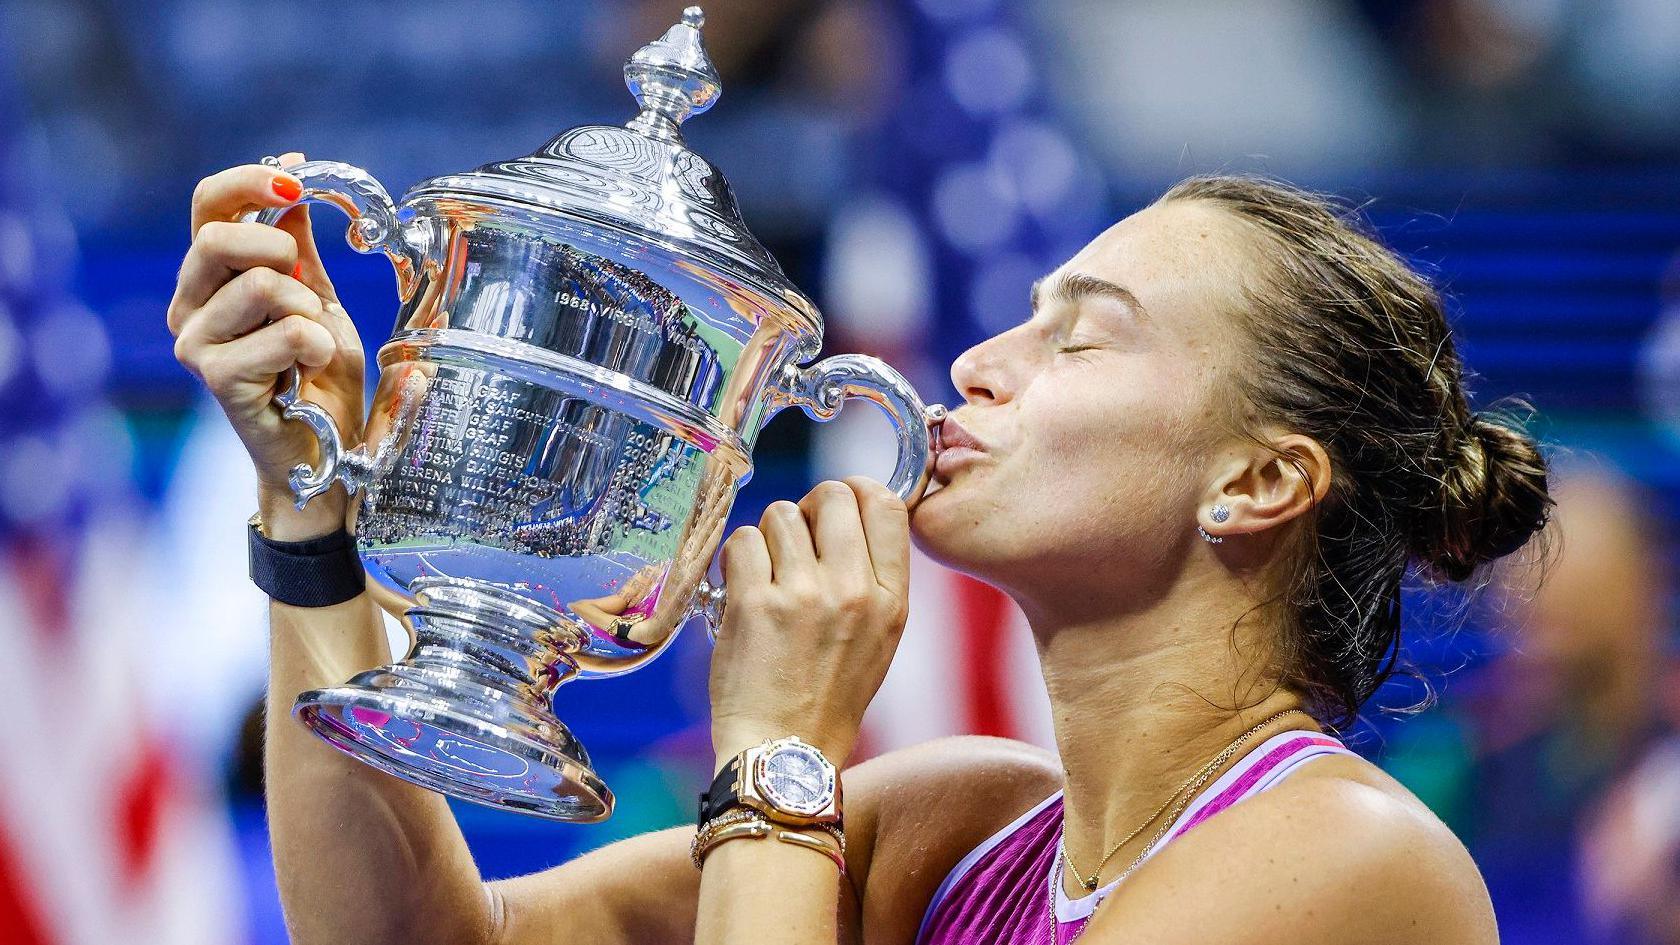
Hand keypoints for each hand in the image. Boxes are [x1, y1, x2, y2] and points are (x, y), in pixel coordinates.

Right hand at [167, 152, 365, 538]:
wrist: (328, 446)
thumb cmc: (318, 375)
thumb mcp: (318, 297)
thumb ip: (299, 245)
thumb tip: (293, 178)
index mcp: (210, 277)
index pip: (207, 204)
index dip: (250, 182)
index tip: (297, 179)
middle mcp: (189, 305)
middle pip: (216, 238)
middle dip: (281, 251)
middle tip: (308, 288)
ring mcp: (194, 342)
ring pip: (263, 285)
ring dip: (310, 311)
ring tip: (313, 345)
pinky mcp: (217, 378)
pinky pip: (286, 333)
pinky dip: (318, 345)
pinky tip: (309, 371)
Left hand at [708, 476, 910, 769]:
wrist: (785, 754)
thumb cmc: (827, 700)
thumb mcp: (879, 641)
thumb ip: (871, 579)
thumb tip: (849, 516)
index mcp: (891, 600)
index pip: (886, 504)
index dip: (855, 492)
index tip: (836, 507)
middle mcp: (853, 590)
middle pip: (832, 495)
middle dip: (807, 508)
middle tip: (794, 542)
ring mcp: (804, 595)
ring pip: (780, 514)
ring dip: (768, 538)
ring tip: (767, 578)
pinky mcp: (755, 603)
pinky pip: (743, 541)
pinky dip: (736, 558)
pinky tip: (741, 589)